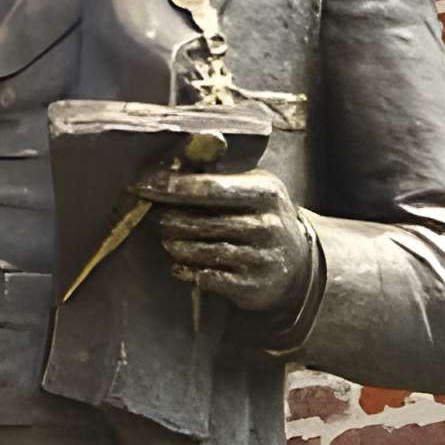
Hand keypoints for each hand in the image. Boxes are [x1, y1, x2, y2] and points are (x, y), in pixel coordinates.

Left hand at [136, 159, 314, 317]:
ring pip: (204, 250)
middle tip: (154, 216)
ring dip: (177, 245)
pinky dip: (188, 271)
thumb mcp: (255, 189)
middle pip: (203, 221)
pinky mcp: (253, 286)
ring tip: (166, 240)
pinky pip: (210, 278)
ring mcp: (261, 257)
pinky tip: (177, 266)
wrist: (299, 264)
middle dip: (172, 218)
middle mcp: (266, 224)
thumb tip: (178, 158)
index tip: (144, 184)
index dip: (174, 186)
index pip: (211, 187)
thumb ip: (221, 175)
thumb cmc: (264, 218)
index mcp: (265, 192)